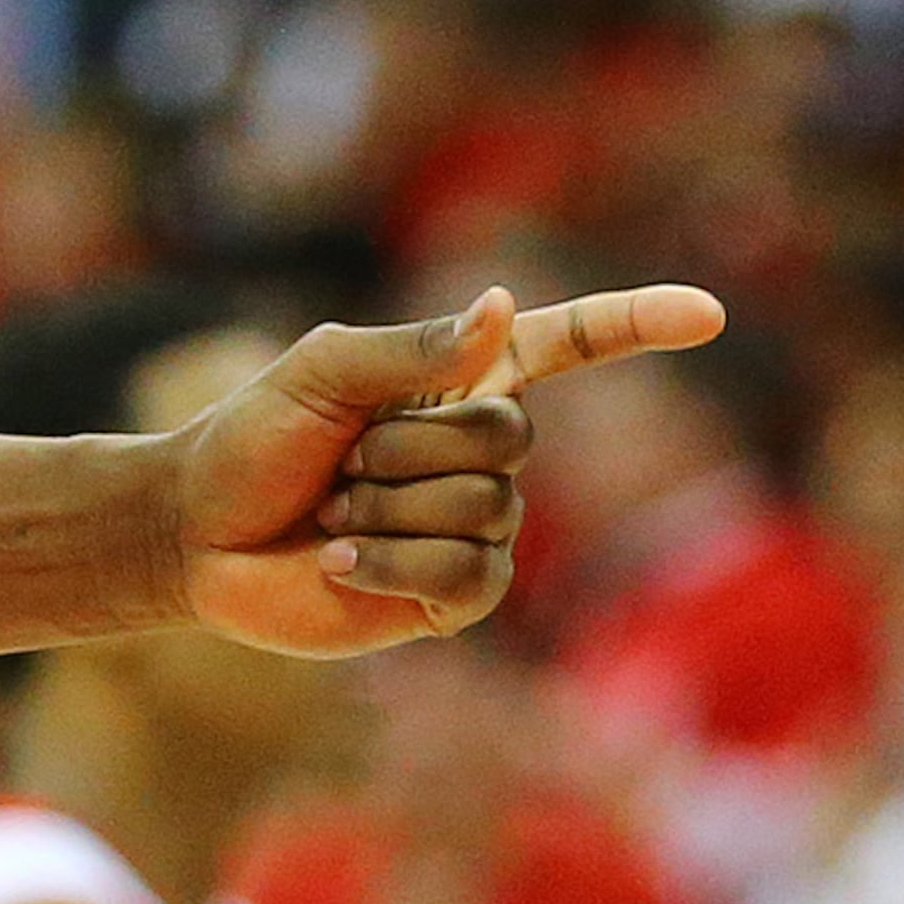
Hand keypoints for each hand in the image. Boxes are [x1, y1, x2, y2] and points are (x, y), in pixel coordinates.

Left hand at [173, 283, 723, 655]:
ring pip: (485, 508)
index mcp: (456, 383)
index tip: (710, 314)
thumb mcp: (318, 373)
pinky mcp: (452, 597)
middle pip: (509, 436)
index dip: (635, 325)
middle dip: (405, 446)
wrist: (193, 535)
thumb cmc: (249, 441)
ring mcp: (473, 529)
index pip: (566, 348)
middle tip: (339, 461)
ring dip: (386, 507)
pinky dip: (386, 563)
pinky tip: (338, 562)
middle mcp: (477, 455)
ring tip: (334, 513)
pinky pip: (464, 576)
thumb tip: (501, 305)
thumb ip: (410, 349)